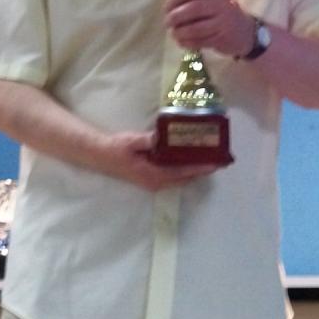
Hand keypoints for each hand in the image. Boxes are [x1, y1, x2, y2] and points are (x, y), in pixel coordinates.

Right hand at [101, 130, 218, 191]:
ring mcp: (154, 182)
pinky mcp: (152, 178)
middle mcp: (156, 182)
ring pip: (181, 178)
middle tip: (218, 160)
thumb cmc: (116, 148)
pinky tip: (192, 159)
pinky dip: (185, 169)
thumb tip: (161, 136)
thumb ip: (148, 140)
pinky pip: (175, 176)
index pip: (182, 173)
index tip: (214, 164)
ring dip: (195, 171)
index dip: (199, 168)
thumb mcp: (132, 141)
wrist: (101, 155)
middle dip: (201, 170)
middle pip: (185, 178)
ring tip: (210, 160)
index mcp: (153, 175)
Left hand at [164, 0, 254, 57]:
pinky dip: (187, 42)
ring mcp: (223, 23)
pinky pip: (199, 41)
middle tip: (167, 21)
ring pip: (195, 28)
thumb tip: (171, 1)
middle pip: (193, 8)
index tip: (167, 6)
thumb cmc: (224, 14)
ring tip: (173, 33)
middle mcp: (222, 4)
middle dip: (175, 16)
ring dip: (180, 32)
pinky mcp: (222, 39)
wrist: (247, 33)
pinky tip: (181, 42)